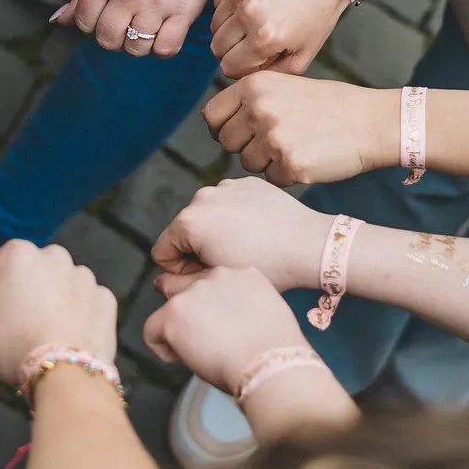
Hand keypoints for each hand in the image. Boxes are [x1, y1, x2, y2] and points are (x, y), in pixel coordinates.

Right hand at [0, 240, 117, 384]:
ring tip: (44, 335)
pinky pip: (84, 302)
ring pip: (59, 285)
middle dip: (21, 293)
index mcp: (18, 254)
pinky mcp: (106, 298)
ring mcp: (85, 276)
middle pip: (28, 272)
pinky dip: (77, 314)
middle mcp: (55, 256)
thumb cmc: (15, 348)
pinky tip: (67, 337)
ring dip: (51, 301)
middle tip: (17, 327)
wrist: (68, 375)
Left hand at [58, 0, 234, 56]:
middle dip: (112, 36)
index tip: (104, 14)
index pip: (83, 20)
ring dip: (137, 43)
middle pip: (106, 39)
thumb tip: (59, 20)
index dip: (90, 23)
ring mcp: (157, 4)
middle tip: (124, 21)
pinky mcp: (184, 12)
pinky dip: (161, 46)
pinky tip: (164, 30)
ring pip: (134, 48)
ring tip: (145, 25)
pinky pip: (164, 49)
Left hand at [141, 263, 308, 390]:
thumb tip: (233, 322)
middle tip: (200, 339)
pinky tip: (181, 359)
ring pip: (170, 310)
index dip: (211, 305)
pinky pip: (152, 330)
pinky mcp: (174, 314)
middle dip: (189, 313)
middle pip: (188, 289)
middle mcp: (216, 276)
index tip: (217, 327)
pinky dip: (162, 348)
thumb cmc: (276, 352)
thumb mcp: (269, 313)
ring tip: (198, 353)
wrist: (271, 364)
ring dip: (179, 330)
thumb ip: (247, 306)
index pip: (214, 281)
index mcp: (243, 273)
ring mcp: (192, 293)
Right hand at [151, 176, 325, 294]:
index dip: (180, 271)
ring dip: (216, 232)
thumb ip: (179, 285)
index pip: (163, 251)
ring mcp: (225, 186)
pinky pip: (229, 203)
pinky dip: (235, 217)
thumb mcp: (217, 281)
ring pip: (207, 216)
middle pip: (184, 231)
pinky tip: (257, 231)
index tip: (208, 276)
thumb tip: (160, 282)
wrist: (308, 244)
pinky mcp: (246, 182)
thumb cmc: (266, 268)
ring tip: (246, 247)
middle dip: (197, 250)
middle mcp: (201, 197)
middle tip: (228, 265)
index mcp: (188, 222)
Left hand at [205, 72, 393, 183]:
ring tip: (295, 147)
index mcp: (255, 86)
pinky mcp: (289, 165)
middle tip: (273, 143)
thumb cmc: (330, 105)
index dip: (222, 128)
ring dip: (265, 162)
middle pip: (226, 142)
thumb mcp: (286, 86)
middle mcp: (259, 109)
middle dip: (244, 147)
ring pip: (247, 163)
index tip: (236, 134)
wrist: (371, 122)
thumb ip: (252, 101)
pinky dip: (285, 175)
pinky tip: (308, 159)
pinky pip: (271, 178)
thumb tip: (221, 124)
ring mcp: (273, 138)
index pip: (212, 115)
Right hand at [210, 0, 348, 76]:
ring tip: (254, 21)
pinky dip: (229, 8)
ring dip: (231, 28)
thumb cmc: (318, 12)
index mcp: (265, 38)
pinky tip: (251, 4)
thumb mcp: (304, 54)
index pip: (229, 68)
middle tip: (254, 41)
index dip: (243, 67)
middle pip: (217, 47)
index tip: (257, 58)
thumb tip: (247, 74)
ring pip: (214, 26)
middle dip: (234, 50)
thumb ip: (273, 73)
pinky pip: (217, 2)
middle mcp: (248, 14)